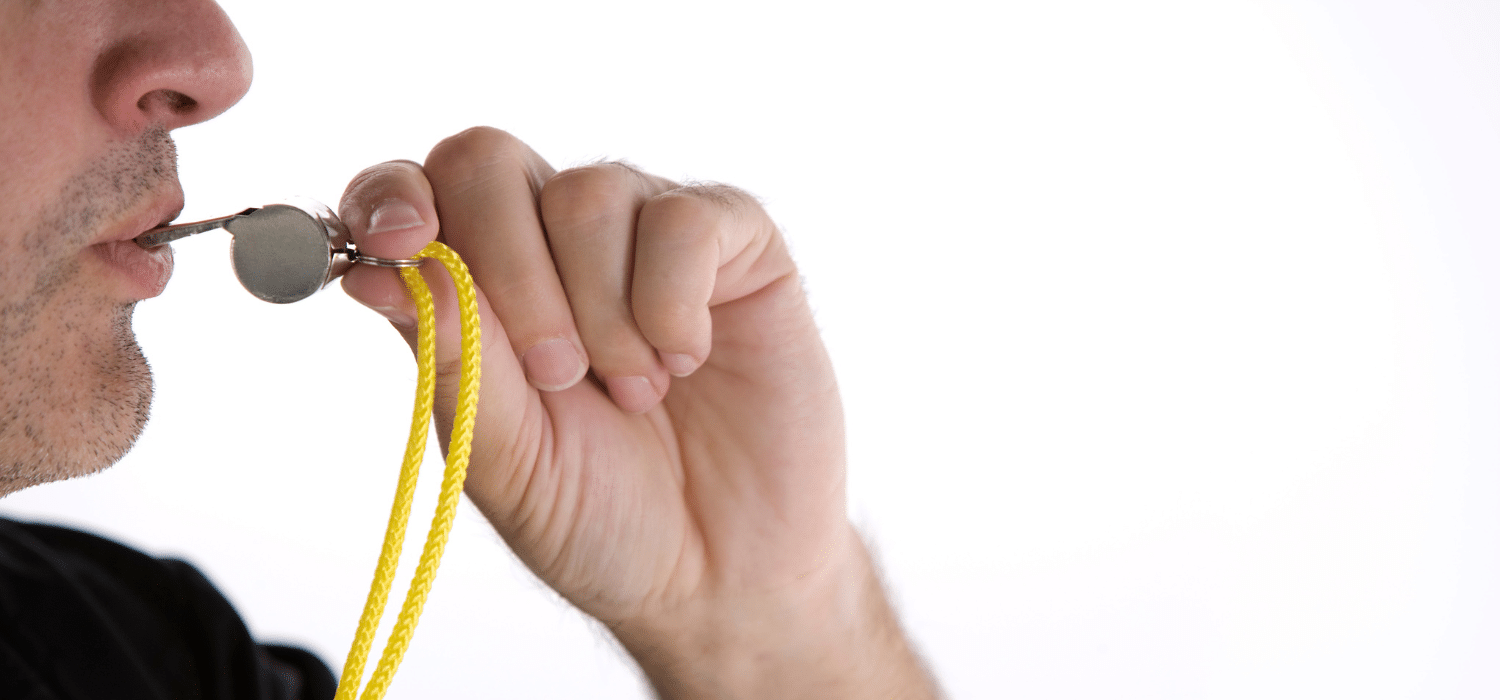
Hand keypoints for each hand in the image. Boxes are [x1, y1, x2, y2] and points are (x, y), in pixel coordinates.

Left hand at [338, 127, 936, 697]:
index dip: (389, 198)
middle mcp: (555, 242)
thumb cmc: (606, 521)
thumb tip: (370, 273)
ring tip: (636, 394)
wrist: (725, 576)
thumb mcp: (508, 459)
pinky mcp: (735, 241)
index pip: (411, 193)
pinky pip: (683, 220)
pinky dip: (673, 302)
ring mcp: (644, 232)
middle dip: (508, 270)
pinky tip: (687, 358)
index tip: (395, 241)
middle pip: (487, 161)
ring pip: (588, 193)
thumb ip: (451, 360)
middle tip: (556, 376)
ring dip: (603, 313)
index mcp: (479, 289)